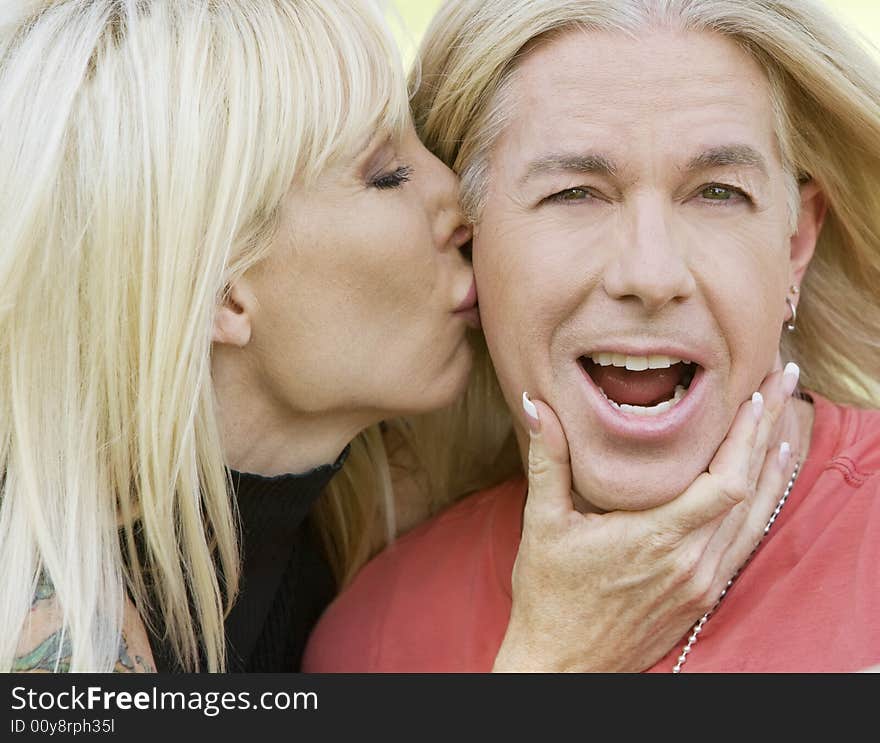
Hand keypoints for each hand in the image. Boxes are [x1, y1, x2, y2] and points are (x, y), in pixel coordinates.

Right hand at [492, 366, 799, 671]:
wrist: (563, 665)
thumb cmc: (549, 596)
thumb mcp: (544, 523)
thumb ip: (549, 459)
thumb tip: (538, 405)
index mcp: (655, 539)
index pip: (724, 482)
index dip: (745, 436)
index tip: (753, 395)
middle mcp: (690, 562)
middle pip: (750, 490)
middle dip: (769, 432)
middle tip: (783, 384)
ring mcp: (701, 583)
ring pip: (754, 516)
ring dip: (771, 466)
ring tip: (786, 423)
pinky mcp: (702, 597)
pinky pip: (744, 543)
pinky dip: (759, 505)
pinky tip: (765, 482)